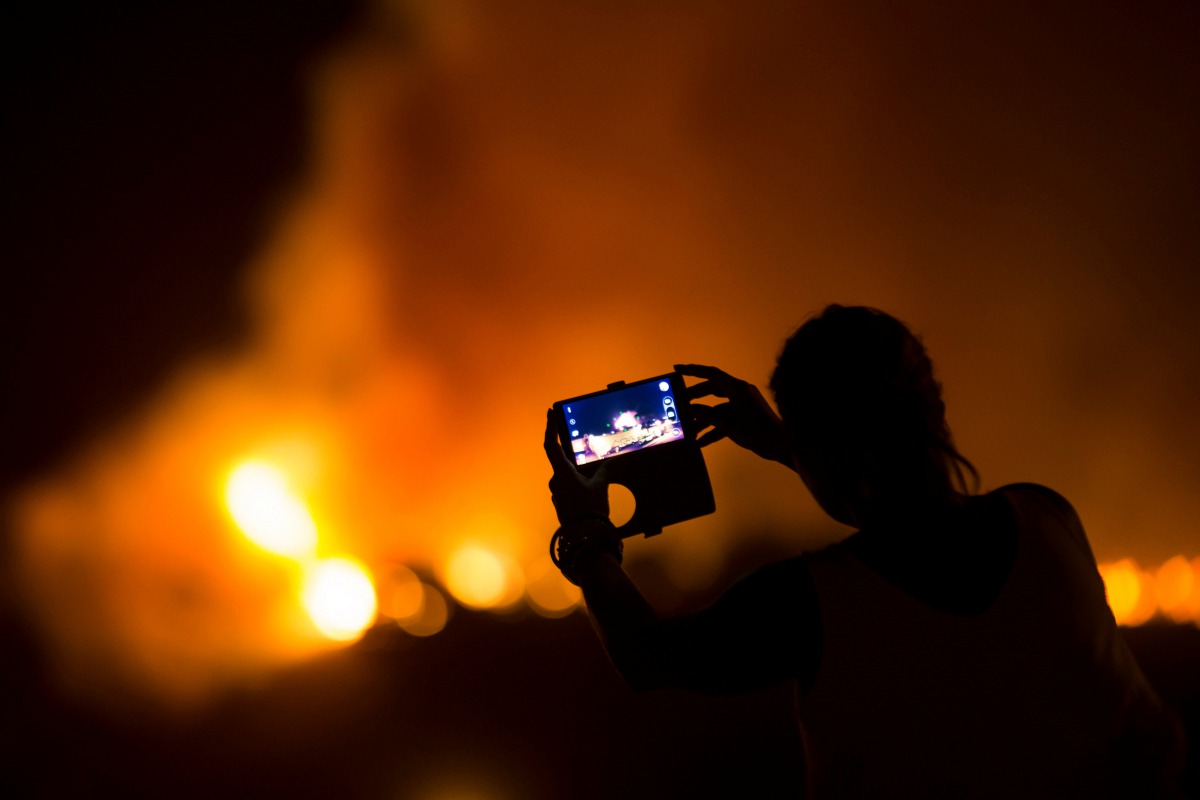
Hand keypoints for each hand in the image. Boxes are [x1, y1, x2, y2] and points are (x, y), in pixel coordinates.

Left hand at [544, 409, 610, 524]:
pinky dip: (579, 484)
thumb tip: (610, 461)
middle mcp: (555, 481)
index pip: (551, 445)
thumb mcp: (601, 486)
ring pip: (567, 475)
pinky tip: (591, 491)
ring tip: (596, 481)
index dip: (550, 427)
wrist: (585, 537)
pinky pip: (569, 487)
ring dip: (580, 474)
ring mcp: (557, 493)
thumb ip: (604, 471)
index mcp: (562, 473)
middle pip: (562, 460)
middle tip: (587, 453)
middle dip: (575, 457)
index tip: (550, 412)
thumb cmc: (591, 510)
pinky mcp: (561, 502)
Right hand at [676, 363, 794, 467]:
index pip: (711, 374)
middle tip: (679, 402)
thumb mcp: (728, 424)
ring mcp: (742, 405)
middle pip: (712, 390)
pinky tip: (701, 442)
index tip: (677, 369)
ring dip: (703, 418)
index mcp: (738, 388)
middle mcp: (740, 393)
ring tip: (688, 428)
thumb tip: (690, 410)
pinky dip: (714, 429)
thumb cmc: (758, 431)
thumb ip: (707, 415)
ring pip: (717, 407)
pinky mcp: (744, 417)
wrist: (782, 445)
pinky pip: (725, 420)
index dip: (693, 370)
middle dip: (695, 397)